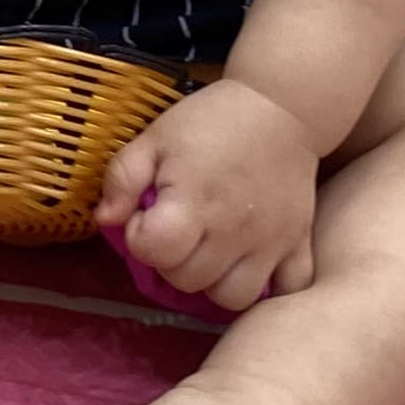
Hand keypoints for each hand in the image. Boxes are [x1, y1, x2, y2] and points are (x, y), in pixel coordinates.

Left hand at [95, 75, 318, 312]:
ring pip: (233, 298)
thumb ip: (123, 178)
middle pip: (188, 281)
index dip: (139, 237)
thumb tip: (105, 219)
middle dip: (170, 261)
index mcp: (193, 202)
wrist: (282, 106)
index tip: (146, 216)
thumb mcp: (155, 138)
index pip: (155, 251)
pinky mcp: (299, 243)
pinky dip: (271, 288)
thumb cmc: (211, 121)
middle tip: (177, 231)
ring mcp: (270, 242)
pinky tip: (251, 265)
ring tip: (209, 252)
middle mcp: (232, 231)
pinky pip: (290, 289)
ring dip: (213, 282)